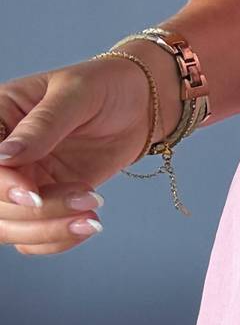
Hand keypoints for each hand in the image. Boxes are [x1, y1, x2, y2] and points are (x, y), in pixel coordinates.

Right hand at [0, 58, 156, 256]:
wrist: (141, 104)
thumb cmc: (106, 85)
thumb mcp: (77, 93)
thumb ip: (42, 125)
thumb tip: (2, 156)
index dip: (2, 186)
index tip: (34, 195)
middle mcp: (2, 155)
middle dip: (33, 213)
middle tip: (84, 199)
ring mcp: (21, 181)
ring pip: (8, 227)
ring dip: (48, 229)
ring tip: (92, 214)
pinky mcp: (44, 201)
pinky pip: (33, 237)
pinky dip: (58, 239)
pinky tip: (88, 223)